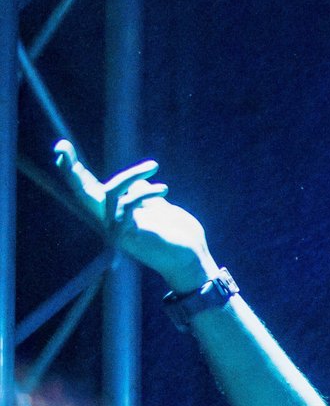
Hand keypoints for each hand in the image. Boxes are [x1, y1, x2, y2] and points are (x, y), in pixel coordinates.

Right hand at [53, 140, 219, 291]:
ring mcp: (117, 228)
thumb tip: (136, 182)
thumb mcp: (161, 209)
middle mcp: (111, 220)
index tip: (62, 147)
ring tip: (154, 166)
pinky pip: (128, 204)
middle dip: (70, 170)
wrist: (192, 260)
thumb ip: (145, 196)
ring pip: (110, 191)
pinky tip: (163, 189)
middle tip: (61, 146)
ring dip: (133, 174)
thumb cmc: (179, 235)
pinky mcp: (128, 234)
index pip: (89, 188)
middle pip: (82, 192)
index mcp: (117, 212)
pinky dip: (146, 192)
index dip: (75, 170)